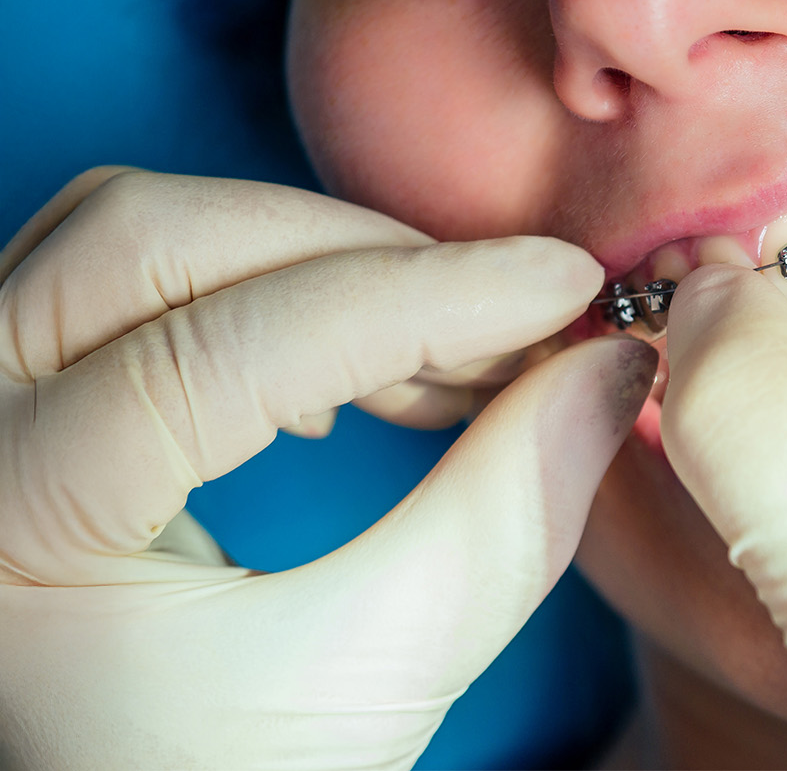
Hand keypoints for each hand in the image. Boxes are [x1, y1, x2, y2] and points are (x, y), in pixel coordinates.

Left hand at [0, 170, 655, 767]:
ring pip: (138, 231)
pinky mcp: (18, 387)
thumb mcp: (377, 677)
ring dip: (318, 263)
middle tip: (511, 325)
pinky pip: (130, 268)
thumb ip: (505, 516)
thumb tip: (605, 368)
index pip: (220, 353)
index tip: (560, 291)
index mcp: (10, 529)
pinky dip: (267, 287)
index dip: (418, 304)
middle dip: (364, 262)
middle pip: (156, 243)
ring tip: (444, 362)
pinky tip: (352, 375)